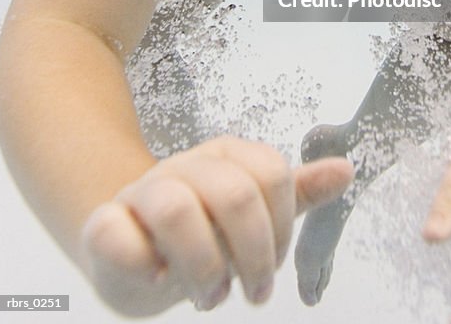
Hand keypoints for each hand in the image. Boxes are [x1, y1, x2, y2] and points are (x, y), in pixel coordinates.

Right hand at [80, 135, 353, 316]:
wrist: (131, 248)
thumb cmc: (200, 230)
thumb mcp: (253, 210)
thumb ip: (297, 193)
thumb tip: (347, 170)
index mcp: (225, 157)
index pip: (272, 175)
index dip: (282, 229)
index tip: (274, 264)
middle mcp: (185, 167)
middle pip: (235, 193)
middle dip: (253, 255)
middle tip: (253, 293)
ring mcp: (142, 193)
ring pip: (177, 209)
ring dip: (203, 268)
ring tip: (210, 294)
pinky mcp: (103, 225)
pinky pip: (114, 232)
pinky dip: (141, 260)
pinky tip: (157, 277)